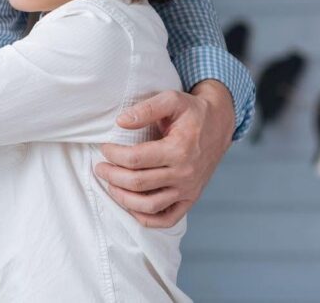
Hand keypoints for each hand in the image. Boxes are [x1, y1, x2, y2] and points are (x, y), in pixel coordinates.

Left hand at [94, 80, 234, 227]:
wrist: (219, 125)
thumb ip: (146, 109)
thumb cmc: (192, 112)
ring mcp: (188, 190)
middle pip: (138, 183)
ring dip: (123, 198)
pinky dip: (145, 218)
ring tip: (111, 185)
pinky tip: (130, 205)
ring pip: (149, 205)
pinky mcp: (191, 199)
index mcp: (179, 149)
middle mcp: (185, 173)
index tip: (104, 148)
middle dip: (112, 176)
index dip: (114, 155)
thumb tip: (121, 122)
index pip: (136, 159)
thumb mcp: (171, 100)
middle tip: (100, 168)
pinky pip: (167, 219)